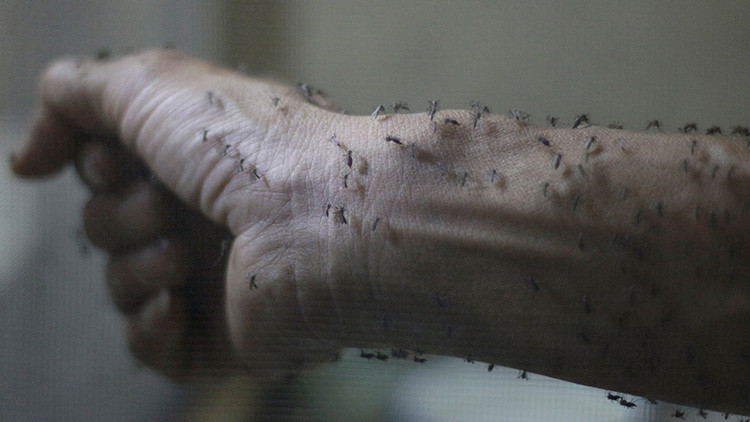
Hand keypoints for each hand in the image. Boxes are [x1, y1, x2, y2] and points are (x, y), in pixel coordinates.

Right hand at [11, 50, 344, 380]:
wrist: (321, 219)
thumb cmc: (251, 146)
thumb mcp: (150, 84)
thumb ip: (77, 95)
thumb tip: (30, 156)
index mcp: (195, 158)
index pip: (106, 168)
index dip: (96, 162)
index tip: (116, 155)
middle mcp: (206, 214)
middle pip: (105, 224)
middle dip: (121, 210)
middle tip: (170, 200)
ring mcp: (215, 277)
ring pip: (121, 282)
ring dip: (139, 261)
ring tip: (190, 249)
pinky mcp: (224, 335)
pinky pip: (149, 344)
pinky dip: (152, 325)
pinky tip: (180, 302)